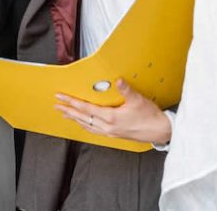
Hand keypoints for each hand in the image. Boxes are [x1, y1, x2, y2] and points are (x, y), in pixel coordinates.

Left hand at [55, 79, 171, 144]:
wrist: (160, 131)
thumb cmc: (149, 116)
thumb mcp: (138, 100)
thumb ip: (126, 90)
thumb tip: (118, 80)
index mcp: (111, 118)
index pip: (86, 109)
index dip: (72, 102)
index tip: (61, 97)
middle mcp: (107, 127)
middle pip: (83, 118)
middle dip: (68, 111)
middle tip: (56, 106)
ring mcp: (110, 132)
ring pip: (87, 125)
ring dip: (75, 119)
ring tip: (65, 114)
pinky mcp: (114, 134)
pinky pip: (94, 130)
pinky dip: (85, 125)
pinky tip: (83, 124)